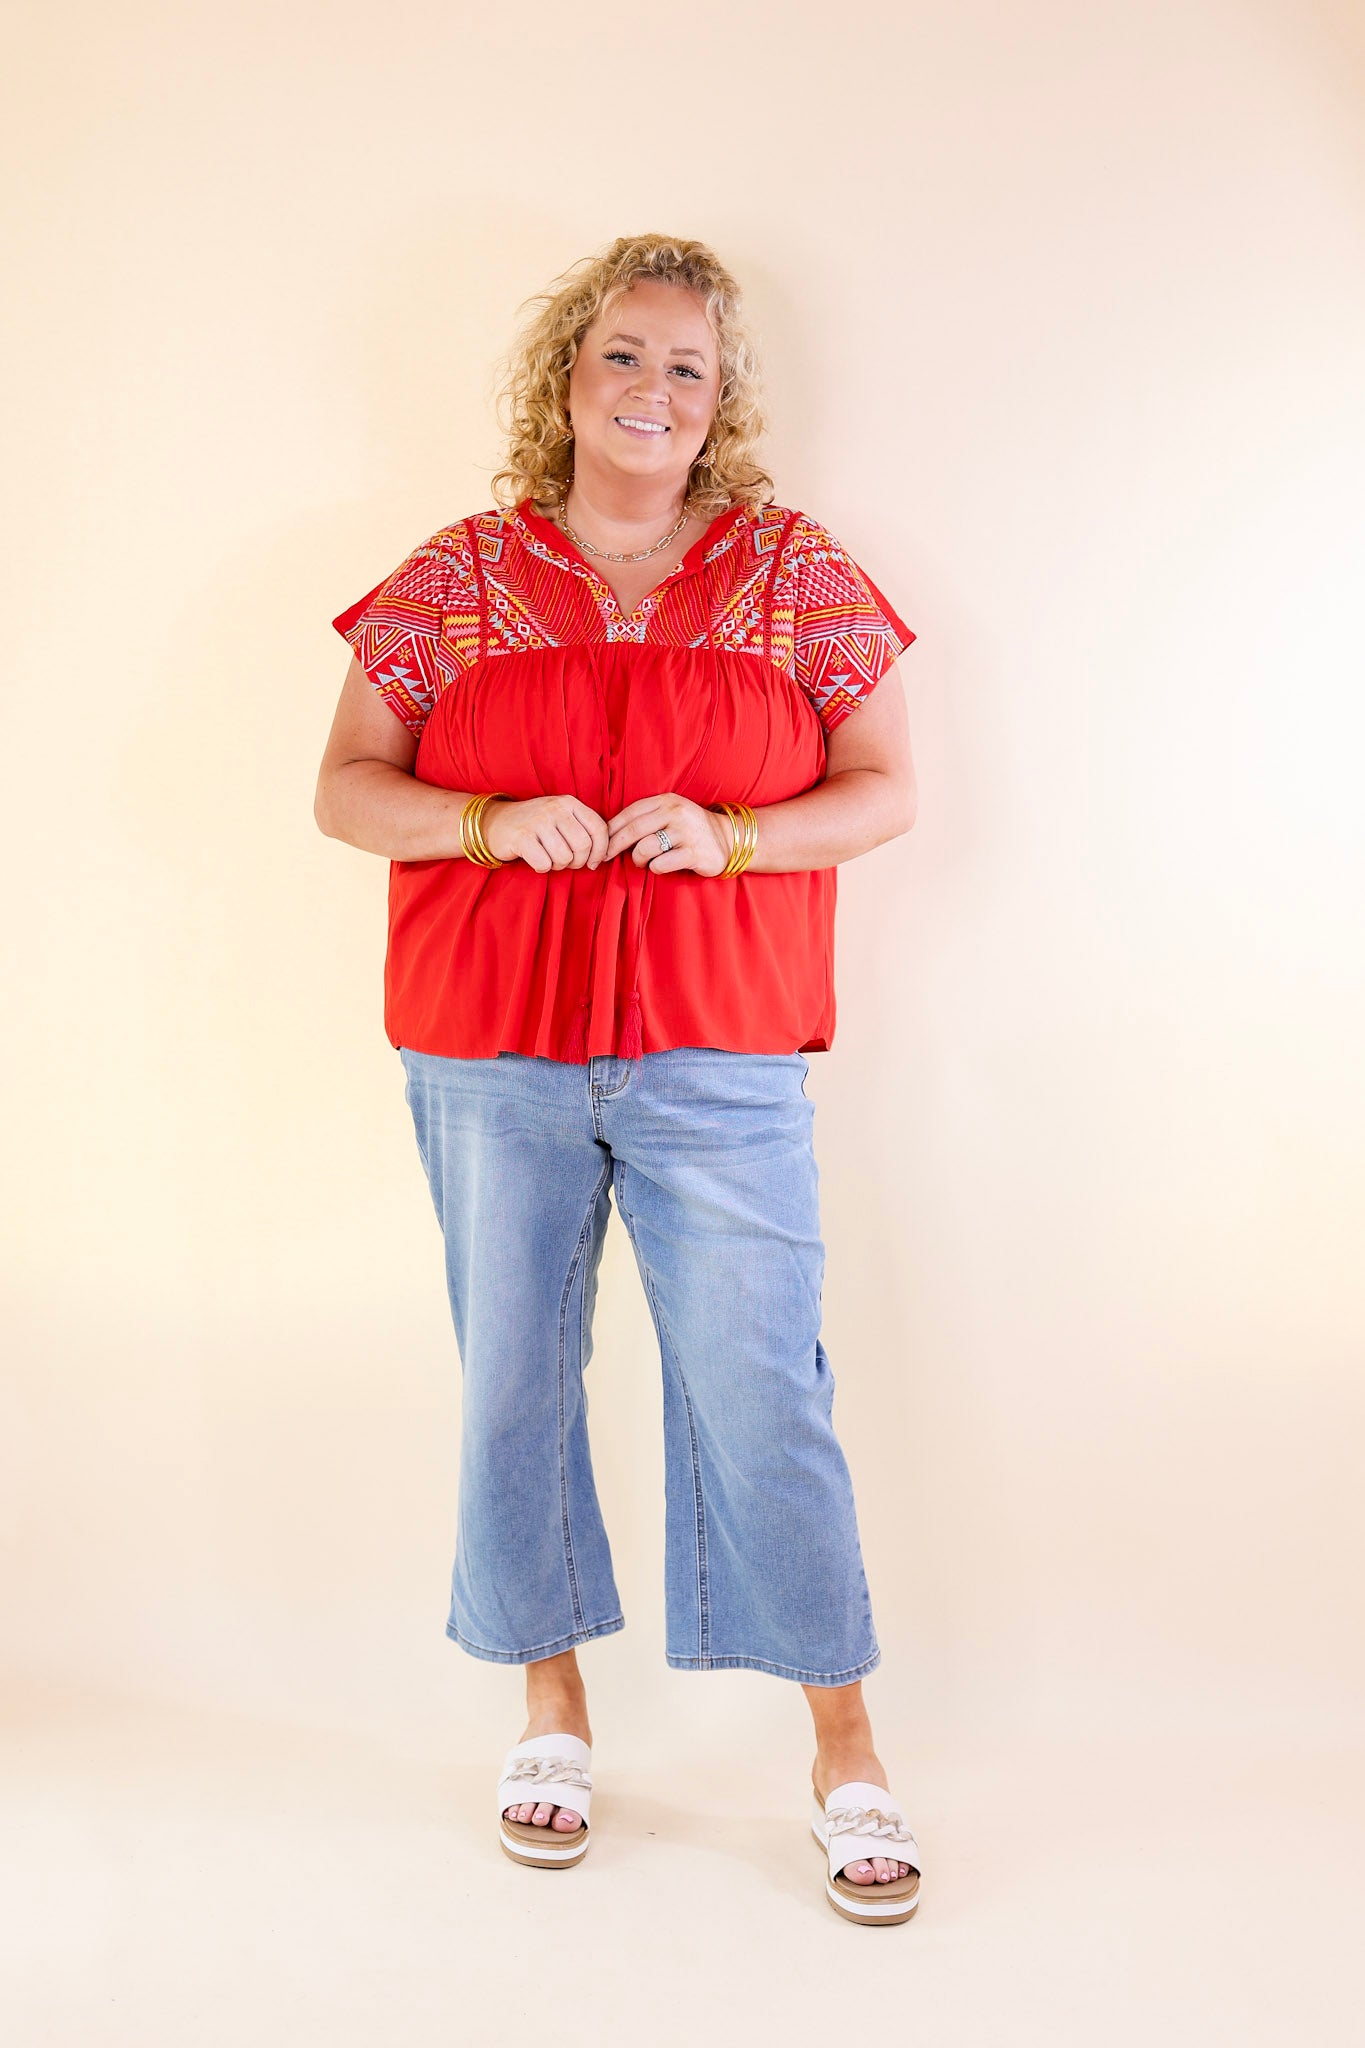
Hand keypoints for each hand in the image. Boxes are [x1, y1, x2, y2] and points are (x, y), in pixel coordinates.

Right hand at [480, 795, 609, 872]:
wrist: (496, 822)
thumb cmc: (536, 826)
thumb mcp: (561, 818)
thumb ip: (583, 829)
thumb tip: (605, 855)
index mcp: (569, 803)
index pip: (599, 829)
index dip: (601, 851)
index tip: (593, 863)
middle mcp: (555, 808)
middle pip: (584, 846)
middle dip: (578, 862)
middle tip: (567, 862)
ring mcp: (538, 821)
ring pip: (564, 857)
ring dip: (558, 866)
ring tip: (549, 859)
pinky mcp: (521, 837)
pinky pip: (544, 863)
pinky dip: (542, 868)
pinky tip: (535, 860)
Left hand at [604, 794, 735, 876]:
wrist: (728, 839)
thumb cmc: (691, 829)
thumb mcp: (671, 813)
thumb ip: (646, 817)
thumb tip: (610, 833)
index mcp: (667, 800)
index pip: (630, 813)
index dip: (611, 829)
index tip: (600, 842)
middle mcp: (676, 813)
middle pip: (632, 830)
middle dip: (614, 846)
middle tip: (605, 857)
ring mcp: (685, 833)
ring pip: (644, 848)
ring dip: (637, 859)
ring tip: (642, 862)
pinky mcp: (693, 853)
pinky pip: (660, 864)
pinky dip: (655, 868)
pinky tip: (661, 866)